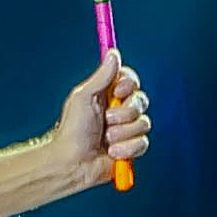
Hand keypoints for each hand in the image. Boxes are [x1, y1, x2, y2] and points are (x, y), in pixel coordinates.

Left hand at [57, 55, 151, 177]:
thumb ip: (101, 76)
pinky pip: (143, 143)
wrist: (73, 162)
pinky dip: (127, 149)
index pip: (131, 80)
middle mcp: (120, 110)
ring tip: (106, 139)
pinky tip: (112, 152)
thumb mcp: (84, 97)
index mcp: (108, 94)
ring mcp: (127, 129)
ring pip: (144, 123)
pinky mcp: (132, 148)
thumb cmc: (72, 130)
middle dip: (124, 113)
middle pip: (141, 101)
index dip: (128, 85)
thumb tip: (113, 54)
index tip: (117, 91)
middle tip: (106, 120)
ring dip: (122, 133)